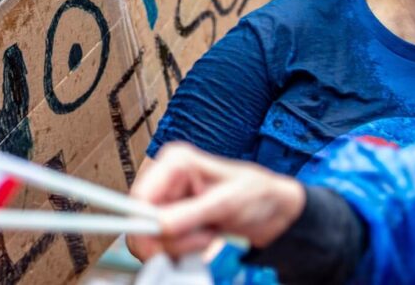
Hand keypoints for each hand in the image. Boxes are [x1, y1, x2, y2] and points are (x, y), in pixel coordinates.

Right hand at [128, 143, 305, 260]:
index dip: (145, 222)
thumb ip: (190, 214)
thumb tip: (157, 226)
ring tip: (209, 235)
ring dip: (182, 246)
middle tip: (203, 237)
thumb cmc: (257, 195)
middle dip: (172, 238)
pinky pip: (163, 246)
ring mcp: (168, 202)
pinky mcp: (172, 221)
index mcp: (175, 162)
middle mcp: (166, 180)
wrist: (274, 211)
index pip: (140, 196)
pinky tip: (204, 241)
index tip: (163, 242)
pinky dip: (183, 252)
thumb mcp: (226, 203)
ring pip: (152, 237)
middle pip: (142, 221)